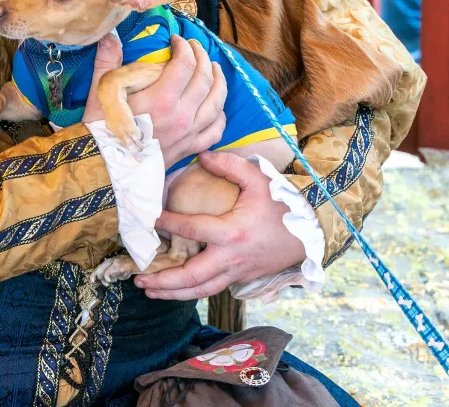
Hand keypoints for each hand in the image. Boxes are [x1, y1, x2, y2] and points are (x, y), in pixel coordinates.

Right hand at [83, 34, 225, 168]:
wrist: (105, 171)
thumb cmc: (101, 130)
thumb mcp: (101, 93)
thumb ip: (107, 62)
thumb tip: (110, 36)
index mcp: (161, 99)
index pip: (185, 64)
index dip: (184, 47)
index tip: (176, 39)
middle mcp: (181, 116)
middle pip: (204, 79)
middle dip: (202, 57)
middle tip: (195, 47)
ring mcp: (188, 133)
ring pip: (217, 102)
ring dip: (219, 81)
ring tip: (214, 68)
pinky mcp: (189, 148)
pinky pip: (216, 130)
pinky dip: (220, 115)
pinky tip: (217, 105)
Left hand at [135, 151, 306, 298]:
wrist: (309, 234)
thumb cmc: (281, 205)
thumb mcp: (258, 179)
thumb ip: (229, 165)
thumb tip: (202, 155)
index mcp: (233, 232)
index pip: (192, 229)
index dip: (167, 224)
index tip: (149, 219)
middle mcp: (231, 257)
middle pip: (191, 275)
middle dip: (163, 279)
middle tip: (138, 277)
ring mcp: (236, 272)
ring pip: (200, 290)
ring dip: (172, 293)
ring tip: (148, 289)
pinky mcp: (240, 279)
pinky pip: (211, 290)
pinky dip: (190, 292)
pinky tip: (174, 290)